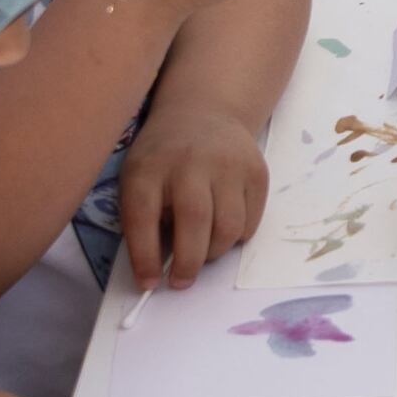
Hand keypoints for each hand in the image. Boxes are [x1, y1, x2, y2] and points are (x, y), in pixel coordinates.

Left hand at [114, 103, 269, 287]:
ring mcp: (228, 165)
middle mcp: (190, 163)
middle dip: (188, 264)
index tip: (148, 283)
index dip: (145, 257)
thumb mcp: (139, 177)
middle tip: (181, 281)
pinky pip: (250, 223)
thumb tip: (157, 270)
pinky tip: (222, 225)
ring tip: (203, 250)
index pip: (142, 217)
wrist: (204, 113)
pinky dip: (236, 237)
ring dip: (214, 252)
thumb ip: (143, 218)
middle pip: (195, 223)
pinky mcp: (256, 172)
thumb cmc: (163, 158)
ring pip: (229, 229)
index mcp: (149, 167)